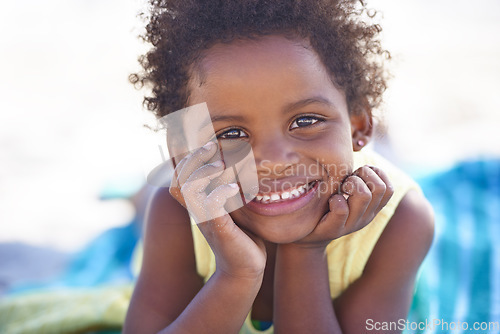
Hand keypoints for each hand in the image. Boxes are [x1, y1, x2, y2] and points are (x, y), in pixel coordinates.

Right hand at [169, 141, 266, 278]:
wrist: (244, 268)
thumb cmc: (241, 235)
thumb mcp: (233, 206)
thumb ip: (228, 186)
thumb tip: (236, 161)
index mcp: (198, 201)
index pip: (180, 173)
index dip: (184, 154)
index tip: (203, 139)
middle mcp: (197, 208)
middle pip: (177, 177)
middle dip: (192, 157)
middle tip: (212, 145)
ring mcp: (205, 219)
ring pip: (187, 189)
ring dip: (203, 172)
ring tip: (221, 164)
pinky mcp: (219, 229)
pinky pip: (211, 207)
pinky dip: (221, 193)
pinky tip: (235, 189)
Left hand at [294, 165, 393, 247]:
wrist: (306, 237)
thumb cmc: (325, 206)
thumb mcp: (345, 193)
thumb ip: (355, 179)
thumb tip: (356, 149)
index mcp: (372, 208)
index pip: (389, 188)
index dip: (377, 174)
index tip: (360, 172)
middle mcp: (366, 216)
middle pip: (380, 188)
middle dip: (363, 175)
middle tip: (348, 179)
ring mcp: (352, 224)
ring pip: (364, 196)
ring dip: (351, 184)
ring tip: (340, 187)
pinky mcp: (334, 229)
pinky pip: (342, 209)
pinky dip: (335, 199)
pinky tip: (330, 200)